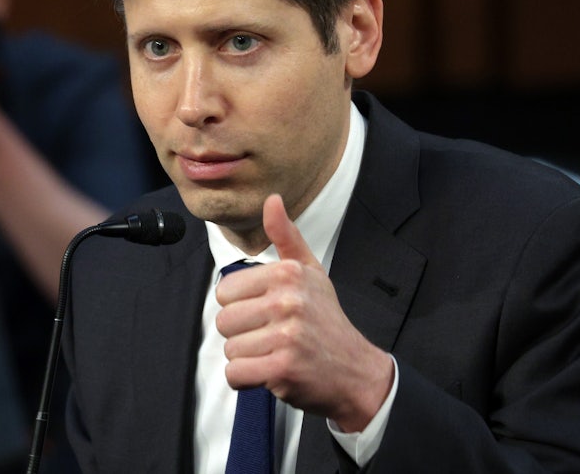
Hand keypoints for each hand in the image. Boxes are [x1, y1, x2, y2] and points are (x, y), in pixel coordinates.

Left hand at [215, 194, 393, 430]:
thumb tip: (272, 200)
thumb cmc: (326, 319)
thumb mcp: (311, 272)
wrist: (356, 370)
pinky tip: (269, 372)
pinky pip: (236, 373)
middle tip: (271, 336)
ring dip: (247, 357)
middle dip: (242, 333)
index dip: (240, 305)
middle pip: (224, 320)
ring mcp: (286, 335)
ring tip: (274, 353)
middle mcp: (288, 301)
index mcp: (288, 273)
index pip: (225, 290)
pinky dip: (246, 379)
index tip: (266, 312)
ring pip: (230, 348)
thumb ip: (286, 237)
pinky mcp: (283, 368)